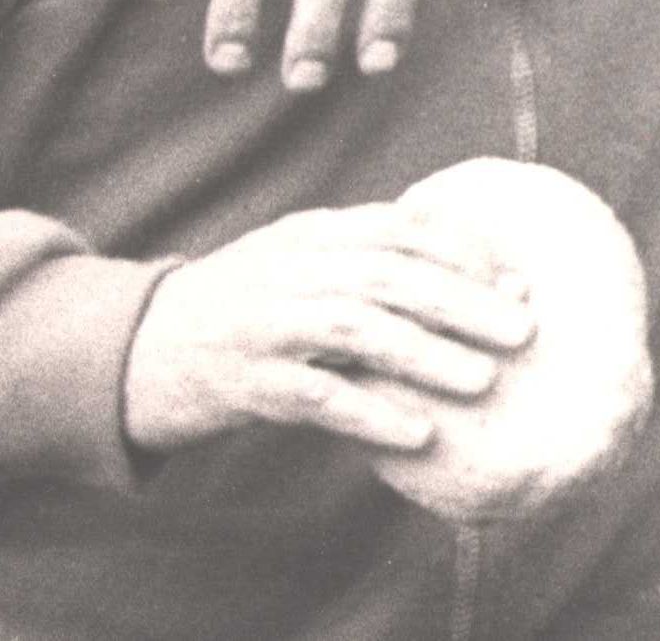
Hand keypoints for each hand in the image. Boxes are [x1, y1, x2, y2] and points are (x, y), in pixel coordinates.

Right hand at [120, 202, 535, 456]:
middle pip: (389, 275)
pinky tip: (417, 433)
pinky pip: (314, 396)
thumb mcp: (297, 261)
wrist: (135, 349)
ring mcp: (263, 323)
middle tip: (523, 329)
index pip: (399, 227)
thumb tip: (461, 263)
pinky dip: (370, 412)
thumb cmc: (240, 308)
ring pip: (356, 329)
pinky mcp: (241, 382)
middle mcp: (289, 268)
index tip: (517, 278)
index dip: (463, 250)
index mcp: (311, 233)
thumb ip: (363, 257)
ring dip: (427, 353)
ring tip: (484, 379)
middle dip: (463, 300)